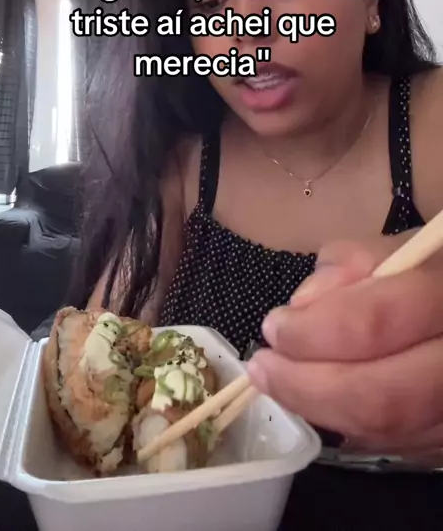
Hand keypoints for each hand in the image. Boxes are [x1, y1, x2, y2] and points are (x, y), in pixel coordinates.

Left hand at [247, 232, 442, 456]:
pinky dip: (346, 421)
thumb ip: (355, 262)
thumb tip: (303, 305)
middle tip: (263, 366)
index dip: (314, 330)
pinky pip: (393, 442)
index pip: (376, 323)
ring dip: (318, 408)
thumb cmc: (437, 272)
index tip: (274, 326)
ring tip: (277, 380)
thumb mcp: (406, 246)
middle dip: (306, 386)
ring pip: (384, 431)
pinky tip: (320, 396)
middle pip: (380, 398)